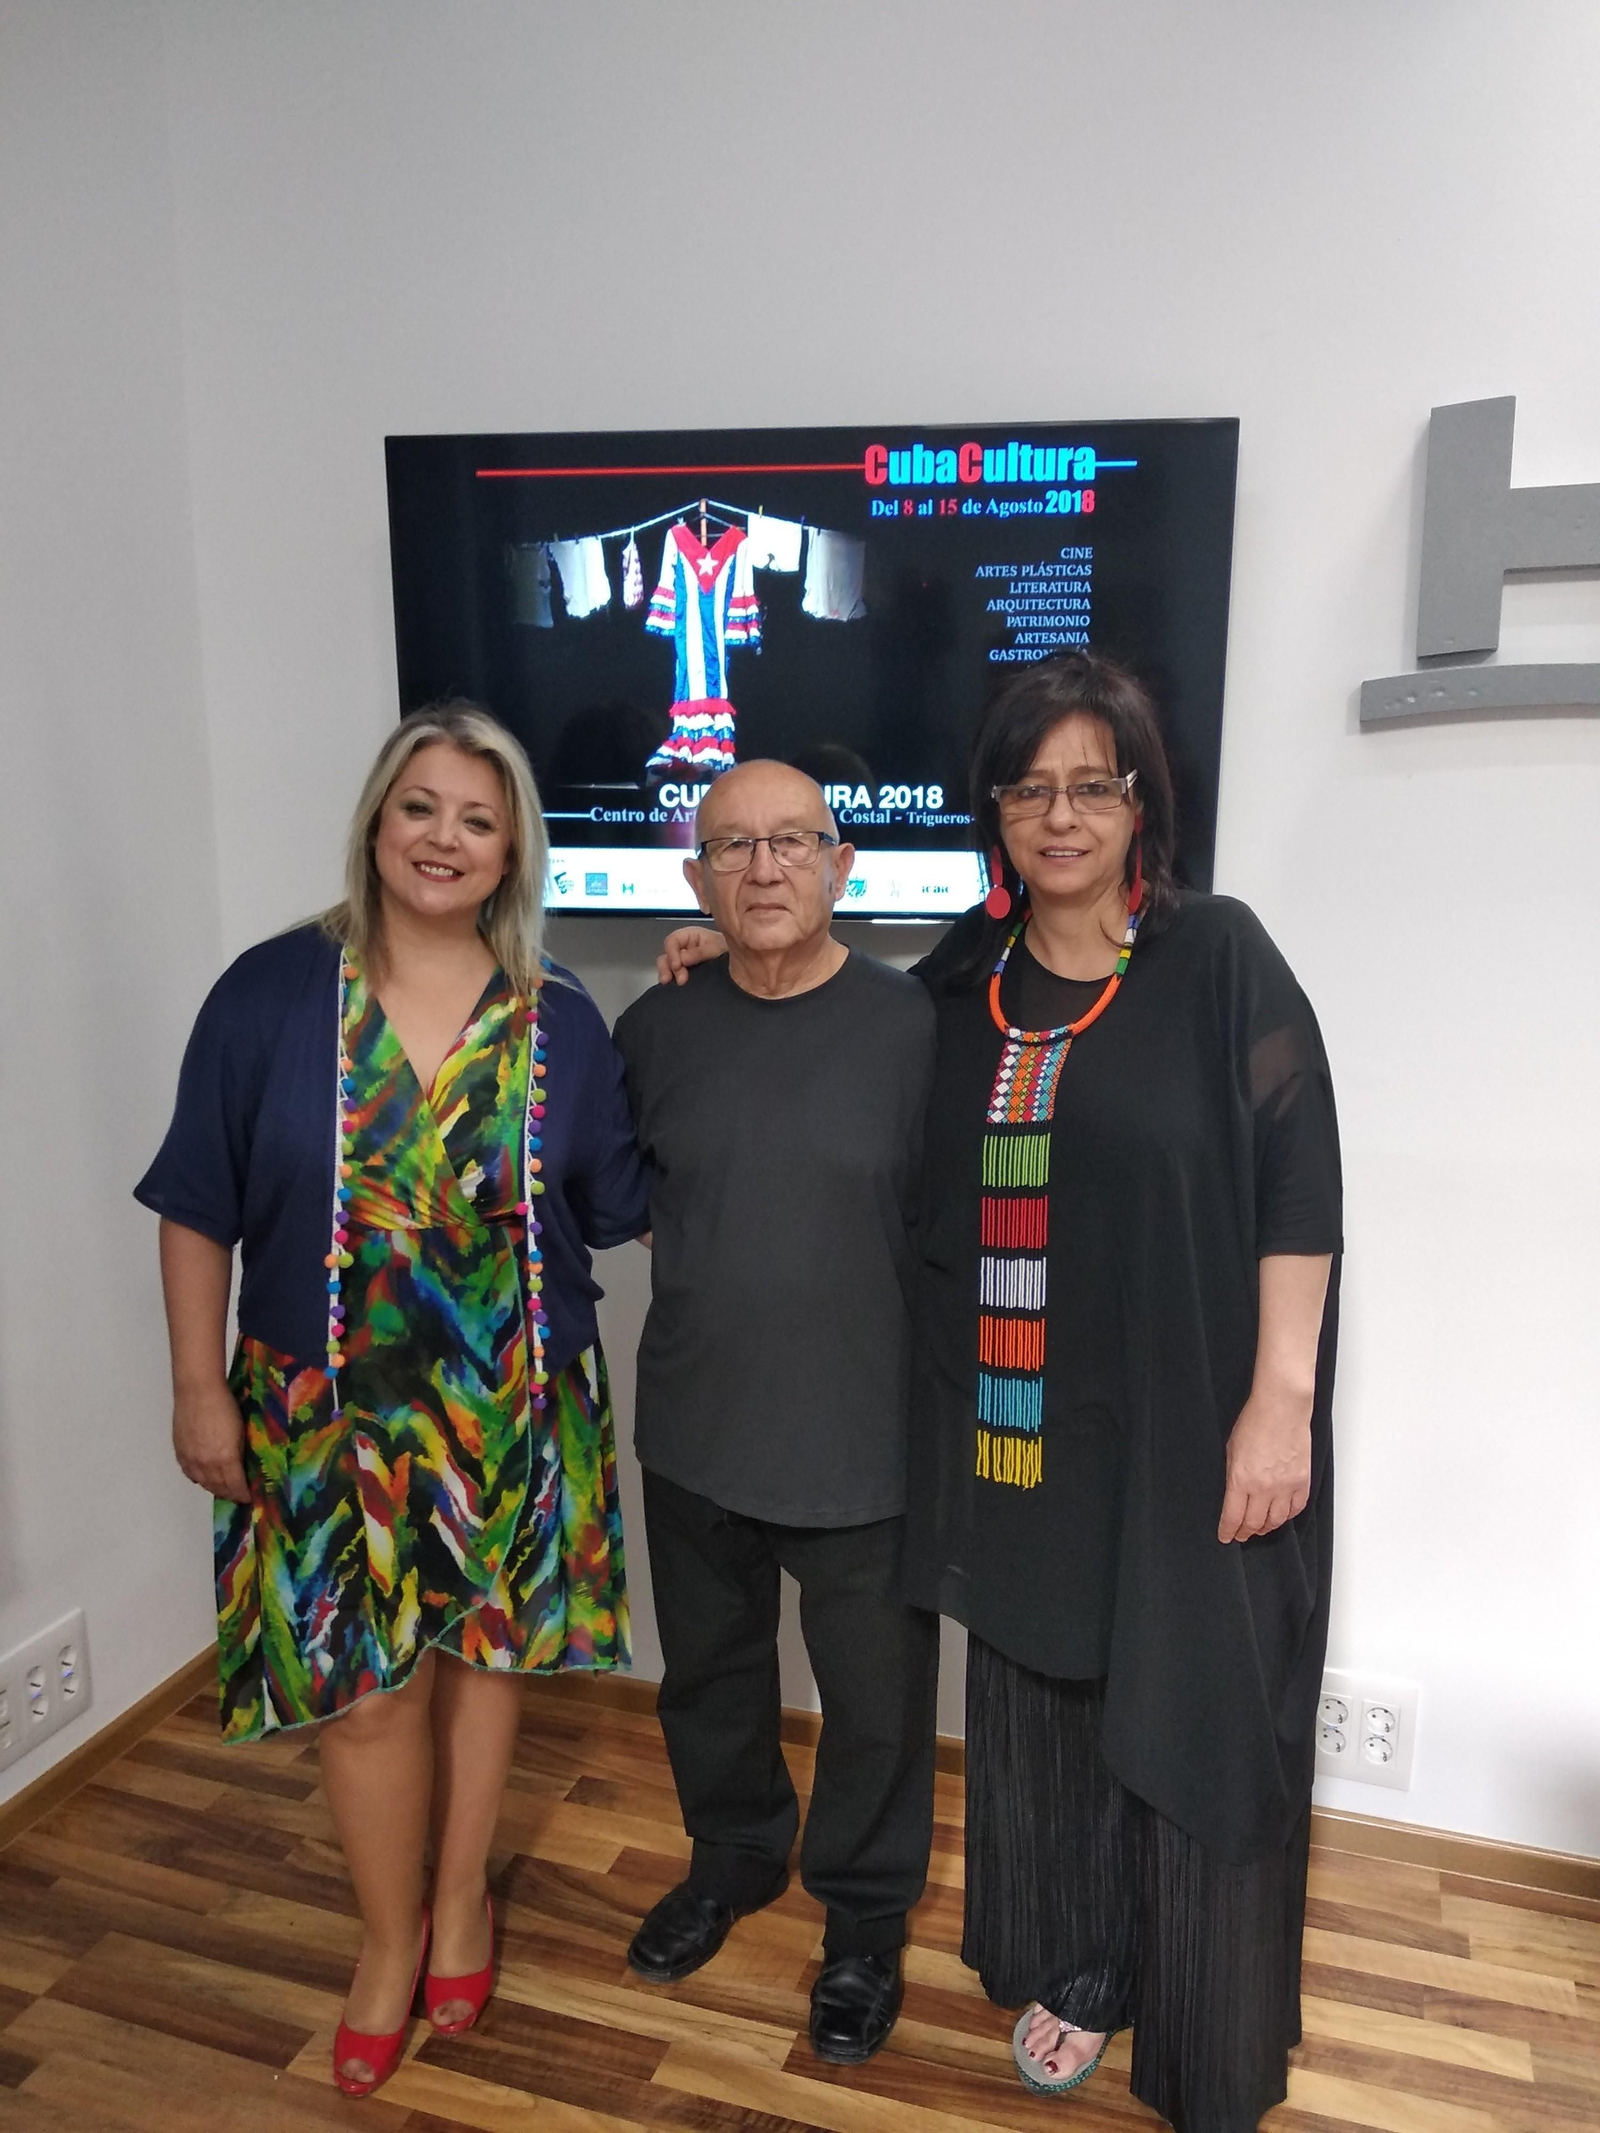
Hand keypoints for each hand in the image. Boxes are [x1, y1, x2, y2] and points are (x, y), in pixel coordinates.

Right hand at [173, 1381, 250, 1502]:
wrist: (198, 1390)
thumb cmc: (225, 1404)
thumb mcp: (241, 1430)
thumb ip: (240, 1453)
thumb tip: (242, 1467)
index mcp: (225, 1458)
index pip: (235, 1486)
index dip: (242, 1495)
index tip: (248, 1497)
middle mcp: (206, 1463)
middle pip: (218, 1487)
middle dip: (229, 1494)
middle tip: (237, 1495)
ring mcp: (191, 1458)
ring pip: (202, 1482)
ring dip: (213, 1488)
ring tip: (223, 1489)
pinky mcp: (180, 1451)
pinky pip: (189, 1473)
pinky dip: (198, 1478)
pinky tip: (203, 1477)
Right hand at [655, 927, 725, 984]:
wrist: (743, 964)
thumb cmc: (730, 950)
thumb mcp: (716, 948)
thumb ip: (700, 952)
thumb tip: (682, 959)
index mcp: (691, 936)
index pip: (673, 941)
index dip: (672, 952)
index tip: (677, 965)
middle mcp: (685, 948)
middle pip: (667, 955)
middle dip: (667, 966)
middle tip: (673, 978)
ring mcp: (685, 962)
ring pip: (668, 967)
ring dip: (668, 974)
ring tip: (670, 983)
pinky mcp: (687, 974)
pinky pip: (675, 976)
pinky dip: (673, 981)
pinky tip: (675, 987)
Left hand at [1217, 1392, 1309, 1542]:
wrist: (1281, 1408)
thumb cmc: (1254, 1422)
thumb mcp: (1231, 1450)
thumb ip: (1233, 1476)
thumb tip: (1233, 1495)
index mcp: (1240, 1480)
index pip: (1233, 1517)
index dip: (1228, 1531)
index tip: (1225, 1537)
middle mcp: (1263, 1488)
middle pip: (1254, 1523)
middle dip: (1245, 1532)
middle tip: (1241, 1535)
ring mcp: (1285, 1486)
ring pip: (1276, 1520)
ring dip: (1266, 1527)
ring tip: (1260, 1528)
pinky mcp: (1302, 1481)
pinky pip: (1296, 1508)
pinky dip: (1287, 1516)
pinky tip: (1281, 1516)